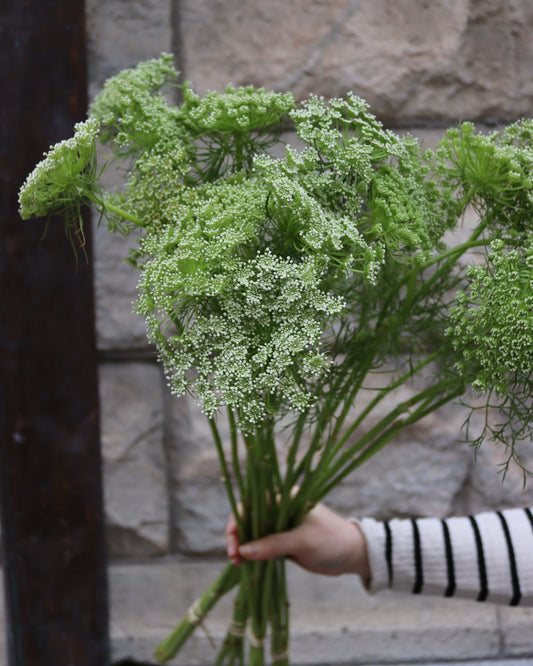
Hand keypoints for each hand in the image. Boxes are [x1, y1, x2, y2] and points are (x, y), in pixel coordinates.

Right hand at [226, 503, 369, 577]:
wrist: (353, 555)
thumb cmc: (332, 540)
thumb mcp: (303, 542)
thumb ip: (274, 545)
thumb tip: (244, 551)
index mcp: (285, 498)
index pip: (253, 504)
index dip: (238, 521)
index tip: (233, 543)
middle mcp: (280, 509)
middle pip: (250, 519)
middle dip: (238, 537)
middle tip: (233, 558)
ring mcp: (281, 526)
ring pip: (254, 534)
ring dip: (244, 548)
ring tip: (237, 565)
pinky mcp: (283, 542)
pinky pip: (262, 546)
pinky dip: (253, 555)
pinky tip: (246, 565)